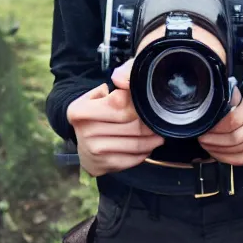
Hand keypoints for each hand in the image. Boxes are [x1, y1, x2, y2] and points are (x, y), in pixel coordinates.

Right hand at [66, 59, 163, 176]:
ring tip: (159, 132)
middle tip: (161, 118)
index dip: (139, 101)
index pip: (120, 103)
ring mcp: (93, 151)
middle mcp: (85, 131)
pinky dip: (144, 152)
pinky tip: (149, 145)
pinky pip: (132, 159)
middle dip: (149, 121)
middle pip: (131, 125)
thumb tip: (123, 80)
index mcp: (80, 110)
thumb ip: (120, 76)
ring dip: (152, 139)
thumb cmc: (98, 109)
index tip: (150, 100)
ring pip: (135, 144)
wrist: (82, 138)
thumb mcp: (102, 91)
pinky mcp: (102, 166)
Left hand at [198, 90, 242, 165]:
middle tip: (201, 138)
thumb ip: (230, 104)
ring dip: (216, 150)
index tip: (205, 126)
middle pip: (234, 138)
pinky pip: (240, 160)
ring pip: (236, 151)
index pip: (233, 120)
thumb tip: (210, 115)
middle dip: (214, 140)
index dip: (216, 127)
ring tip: (206, 145)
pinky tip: (216, 152)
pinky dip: (224, 158)